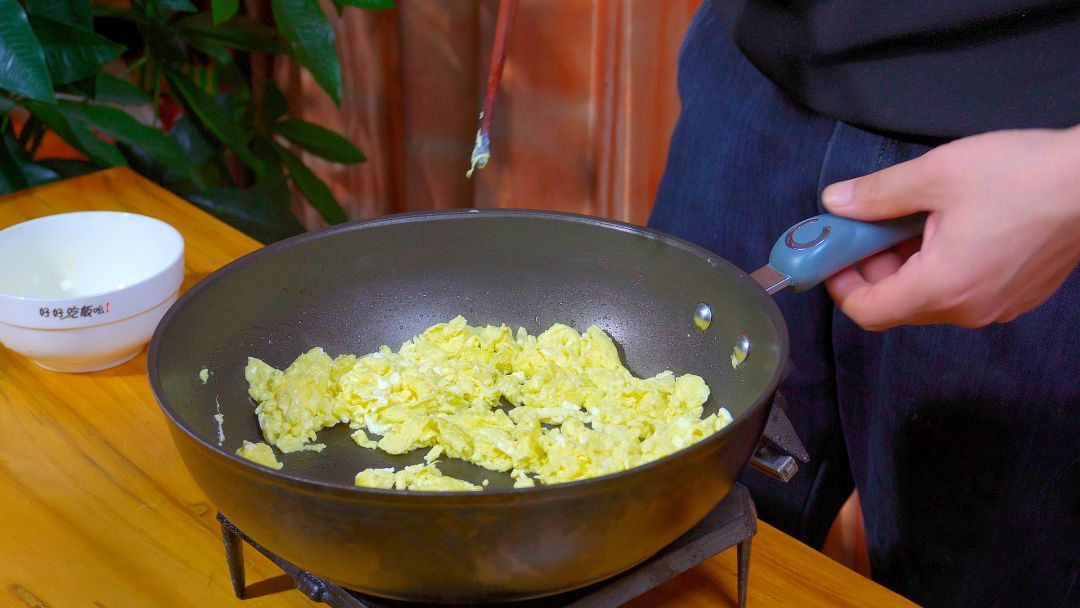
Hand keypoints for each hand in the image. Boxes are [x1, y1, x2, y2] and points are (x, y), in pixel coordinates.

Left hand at [822, 126, 1079, 330]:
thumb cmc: (1021, 177)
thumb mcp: (935, 175)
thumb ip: (878, 195)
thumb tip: (835, 203)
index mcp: (941, 288)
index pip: (868, 311)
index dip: (839, 283)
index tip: (832, 252)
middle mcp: (968, 309)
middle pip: (896, 304)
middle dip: (871, 267)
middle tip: (867, 225)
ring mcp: (997, 306)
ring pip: (929, 296)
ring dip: (906, 263)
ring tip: (911, 217)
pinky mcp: (1018, 294)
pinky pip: (962, 289)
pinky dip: (940, 264)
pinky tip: (947, 225)